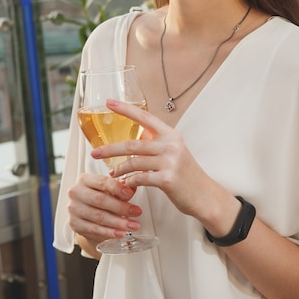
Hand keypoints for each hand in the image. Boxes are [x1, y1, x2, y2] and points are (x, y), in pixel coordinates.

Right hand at [67, 171, 142, 243]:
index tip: (130, 194)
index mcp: (85, 179)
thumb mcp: (108, 190)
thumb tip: (134, 187)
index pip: (102, 182)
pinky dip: (109, 232)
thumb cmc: (99, 198)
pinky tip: (120, 233)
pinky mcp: (74, 224)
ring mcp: (74, 209)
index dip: (117, 188)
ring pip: (99, 216)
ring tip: (133, 225)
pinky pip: (94, 229)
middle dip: (121, 207)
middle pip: (100, 200)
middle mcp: (76, 192)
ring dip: (118, 222)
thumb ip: (120, 188)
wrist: (86, 215)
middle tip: (137, 212)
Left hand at [90, 98, 218, 217]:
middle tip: (95, 152)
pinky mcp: (168, 179)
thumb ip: (156, 144)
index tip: (108, 102)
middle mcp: (171, 145)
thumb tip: (133, 142)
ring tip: (112, 174)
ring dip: (119, 169)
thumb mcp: (174, 152)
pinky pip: (140, 178)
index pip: (144, 117)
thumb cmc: (186, 175)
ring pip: (134, 162)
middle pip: (133, 143)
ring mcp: (170, 162)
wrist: (204, 195)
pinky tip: (126, 184)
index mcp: (171, 135)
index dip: (125, 109)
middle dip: (110, 149)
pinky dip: (130, 181)